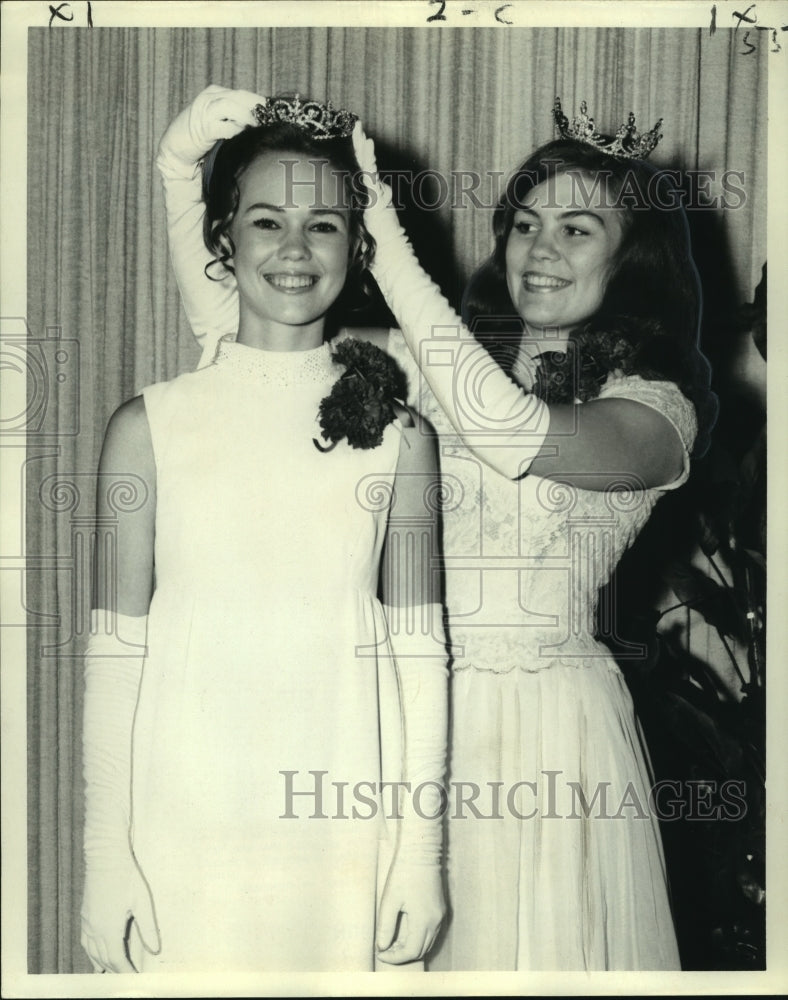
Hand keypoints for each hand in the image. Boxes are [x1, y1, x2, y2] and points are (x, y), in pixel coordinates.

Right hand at [81, 858, 159, 972]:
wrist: (105, 857)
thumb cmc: (126, 877)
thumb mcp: (142, 902)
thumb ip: (148, 928)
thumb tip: (155, 949)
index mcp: (109, 928)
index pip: (116, 959)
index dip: (124, 971)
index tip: (133, 977)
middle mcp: (94, 929)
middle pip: (103, 958)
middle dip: (114, 970)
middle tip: (124, 977)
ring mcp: (87, 922)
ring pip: (91, 952)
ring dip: (101, 963)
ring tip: (109, 972)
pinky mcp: (84, 915)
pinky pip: (85, 941)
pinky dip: (90, 952)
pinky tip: (95, 954)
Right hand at [157, 84, 263, 173]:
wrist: (177, 151)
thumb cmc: (202, 139)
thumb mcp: (221, 123)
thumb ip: (237, 118)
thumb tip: (263, 123)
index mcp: (217, 94)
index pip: (244, 95)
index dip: (261, 103)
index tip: (276, 114)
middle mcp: (210, 98)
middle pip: (240, 97)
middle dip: (258, 108)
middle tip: (273, 119)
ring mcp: (204, 111)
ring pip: (232, 107)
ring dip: (248, 117)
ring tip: (260, 127)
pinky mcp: (201, 128)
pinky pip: (222, 126)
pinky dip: (234, 130)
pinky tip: (243, 136)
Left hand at [376, 859, 444, 964]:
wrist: (421, 851)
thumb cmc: (404, 873)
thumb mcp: (390, 900)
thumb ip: (385, 926)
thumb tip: (382, 947)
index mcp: (424, 920)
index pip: (411, 952)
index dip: (394, 957)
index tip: (380, 953)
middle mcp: (436, 921)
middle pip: (421, 950)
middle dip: (402, 954)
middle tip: (384, 949)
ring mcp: (440, 915)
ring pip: (427, 942)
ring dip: (411, 947)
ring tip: (392, 941)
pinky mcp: (440, 908)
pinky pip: (431, 932)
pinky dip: (418, 937)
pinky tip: (404, 930)